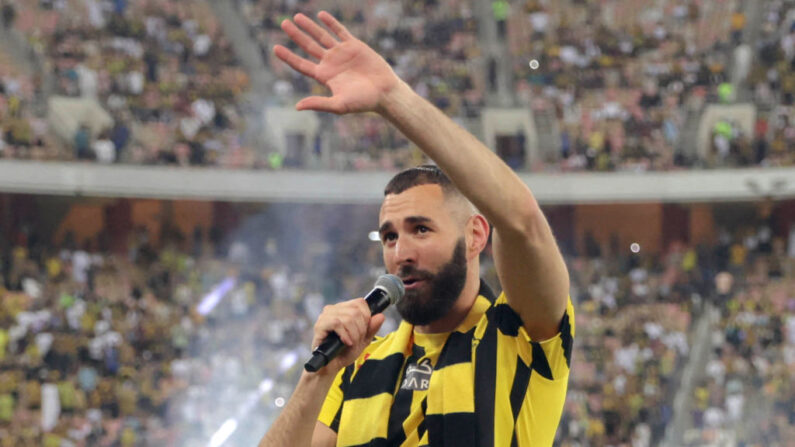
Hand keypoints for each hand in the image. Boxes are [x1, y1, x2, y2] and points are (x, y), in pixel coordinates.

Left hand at [274, 11, 401, 114]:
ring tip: (297, 16)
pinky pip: (340, 31)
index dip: (288, 56)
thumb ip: (318, 103)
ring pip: (322, 36)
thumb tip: (297, 106)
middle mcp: (330, 63)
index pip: (301, 64)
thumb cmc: (363, 102)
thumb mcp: (339, 105)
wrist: (385, 92)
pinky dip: (331, 23)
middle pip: (308, 46)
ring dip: (309, 26)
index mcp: (324, 76)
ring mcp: (342, 53)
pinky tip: (321, 15)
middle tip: (283, 23)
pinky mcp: (354, 46)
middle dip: (296, 35)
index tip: (276, 47)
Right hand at [311, 298, 384, 374]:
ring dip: (354, 333)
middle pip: (356, 311)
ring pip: (347, 317)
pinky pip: (336, 323)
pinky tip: (346, 342)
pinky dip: (345, 334)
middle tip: (357, 340)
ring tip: (351, 343)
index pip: (360, 303)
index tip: (364, 331)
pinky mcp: (319, 325)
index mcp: (343, 309)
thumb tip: (381, 316)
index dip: (366, 317)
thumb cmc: (344, 352)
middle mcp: (333, 309)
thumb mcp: (363, 340)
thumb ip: (372, 328)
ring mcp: (325, 316)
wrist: (330, 366)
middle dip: (361, 329)